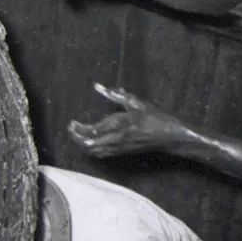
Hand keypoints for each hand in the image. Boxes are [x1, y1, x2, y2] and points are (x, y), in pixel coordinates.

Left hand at [68, 83, 188, 156]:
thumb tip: (97, 86)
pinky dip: (92, 150)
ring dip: (83, 145)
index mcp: (117, 126)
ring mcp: (118, 149)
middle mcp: (115, 139)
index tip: (72, 123)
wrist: (170, 137)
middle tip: (71, 130)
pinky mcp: (122, 153)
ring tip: (77, 136)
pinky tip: (90, 144)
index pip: (91, 131)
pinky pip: (102, 155)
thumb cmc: (154, 117)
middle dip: (76, 139)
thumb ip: (115, 95)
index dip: (78, 129)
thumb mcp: (135, 102)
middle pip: (88, 145)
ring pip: (94, 152)